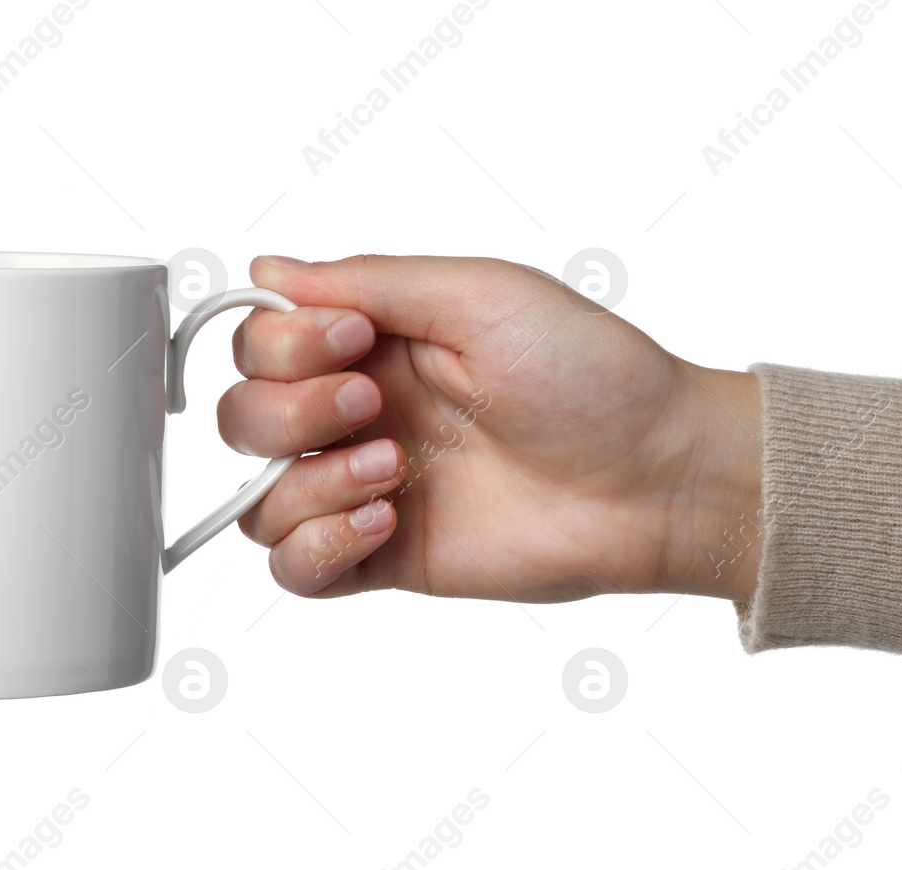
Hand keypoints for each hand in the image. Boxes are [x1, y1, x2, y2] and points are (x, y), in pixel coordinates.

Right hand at [218, 254, 763, 603]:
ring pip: (258, 500)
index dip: (282, 344)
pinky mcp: (387, 558)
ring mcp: (369, 489)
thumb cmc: (593, 377)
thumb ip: (369, 280)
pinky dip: (316, 547)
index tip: (353, 340)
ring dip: (306, 483)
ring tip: (392, 474)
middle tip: (377, 406)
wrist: (656, 477)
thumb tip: (269, 268)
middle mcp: (362, 414)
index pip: (260, 343)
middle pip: (245, 421)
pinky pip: (296, 569)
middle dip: (291, 411)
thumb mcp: (482, 295)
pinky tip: (382, 522)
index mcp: (377, 343)